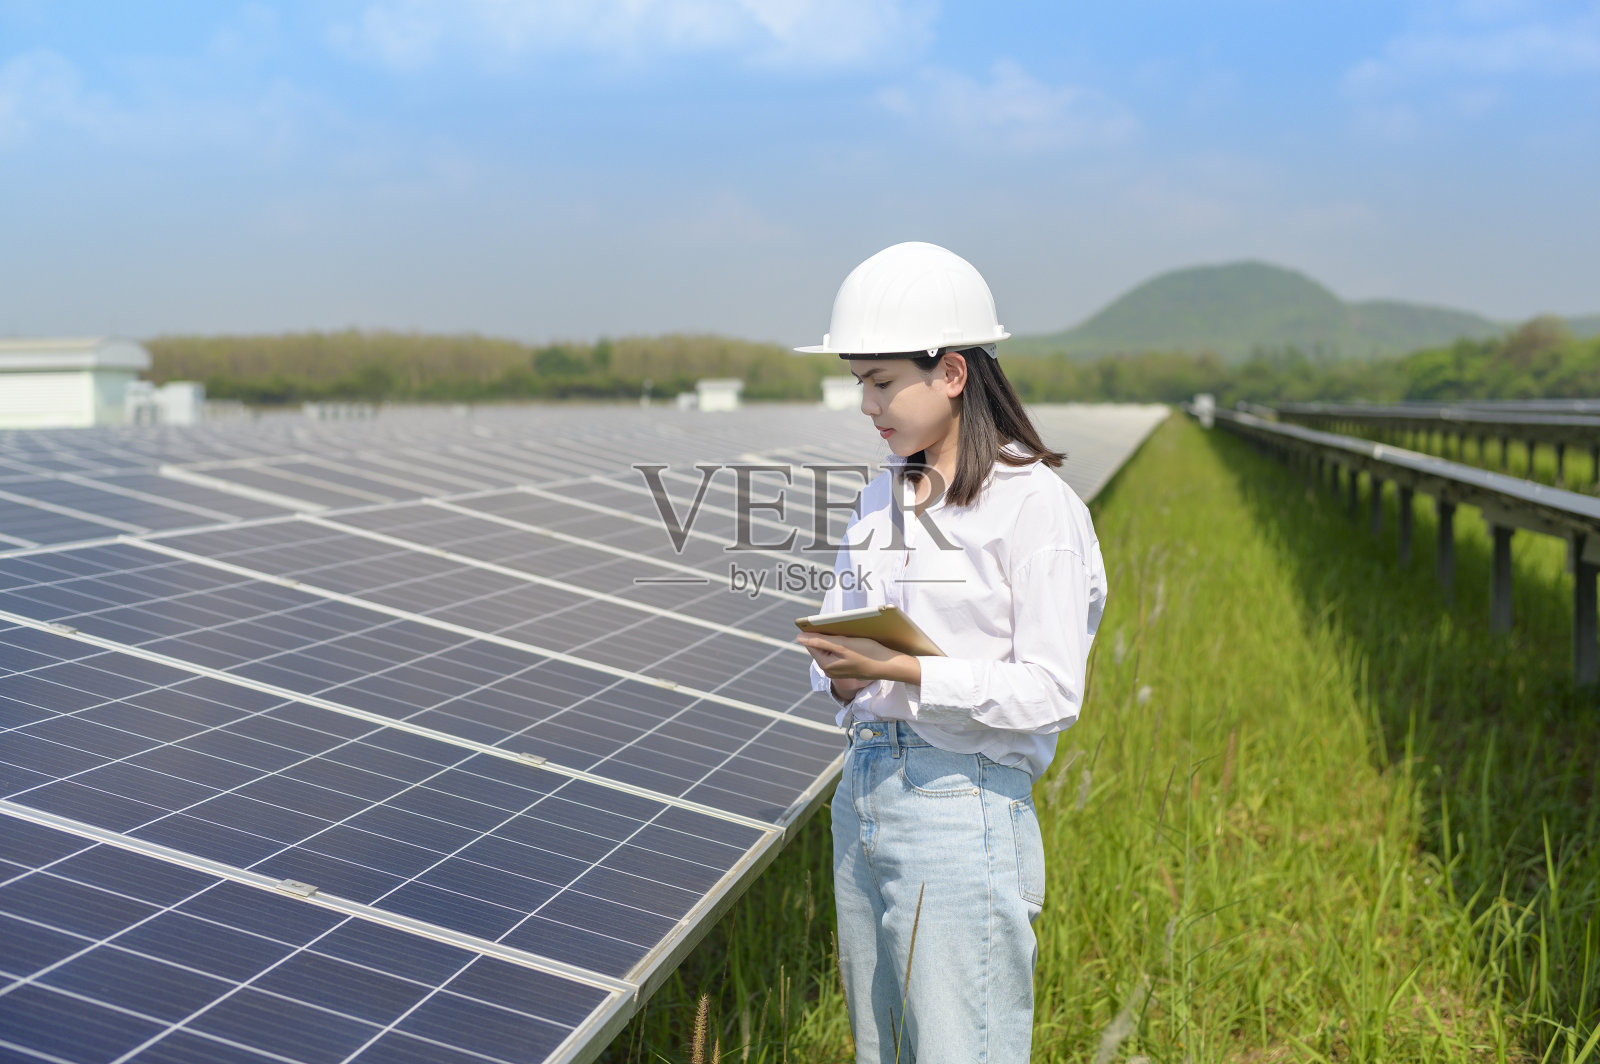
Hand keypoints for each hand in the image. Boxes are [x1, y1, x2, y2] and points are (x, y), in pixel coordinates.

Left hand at [797, 633, 921, 688]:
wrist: (888, 666)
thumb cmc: (867, 654)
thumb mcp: (842, 644)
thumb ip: (820, 641)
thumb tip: (799, 637)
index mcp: (825, 665)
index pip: (811, 644)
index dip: (817, 632)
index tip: (827, 624)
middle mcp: (829, 670)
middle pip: (821, 646)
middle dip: (828, 636)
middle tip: (842, 631)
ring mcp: (838, 671)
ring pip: (831, 649)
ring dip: (837, 640)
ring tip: (850, 637)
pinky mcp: (847, 668)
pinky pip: (840, 654)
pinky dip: (844, 646)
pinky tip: (855, 643)